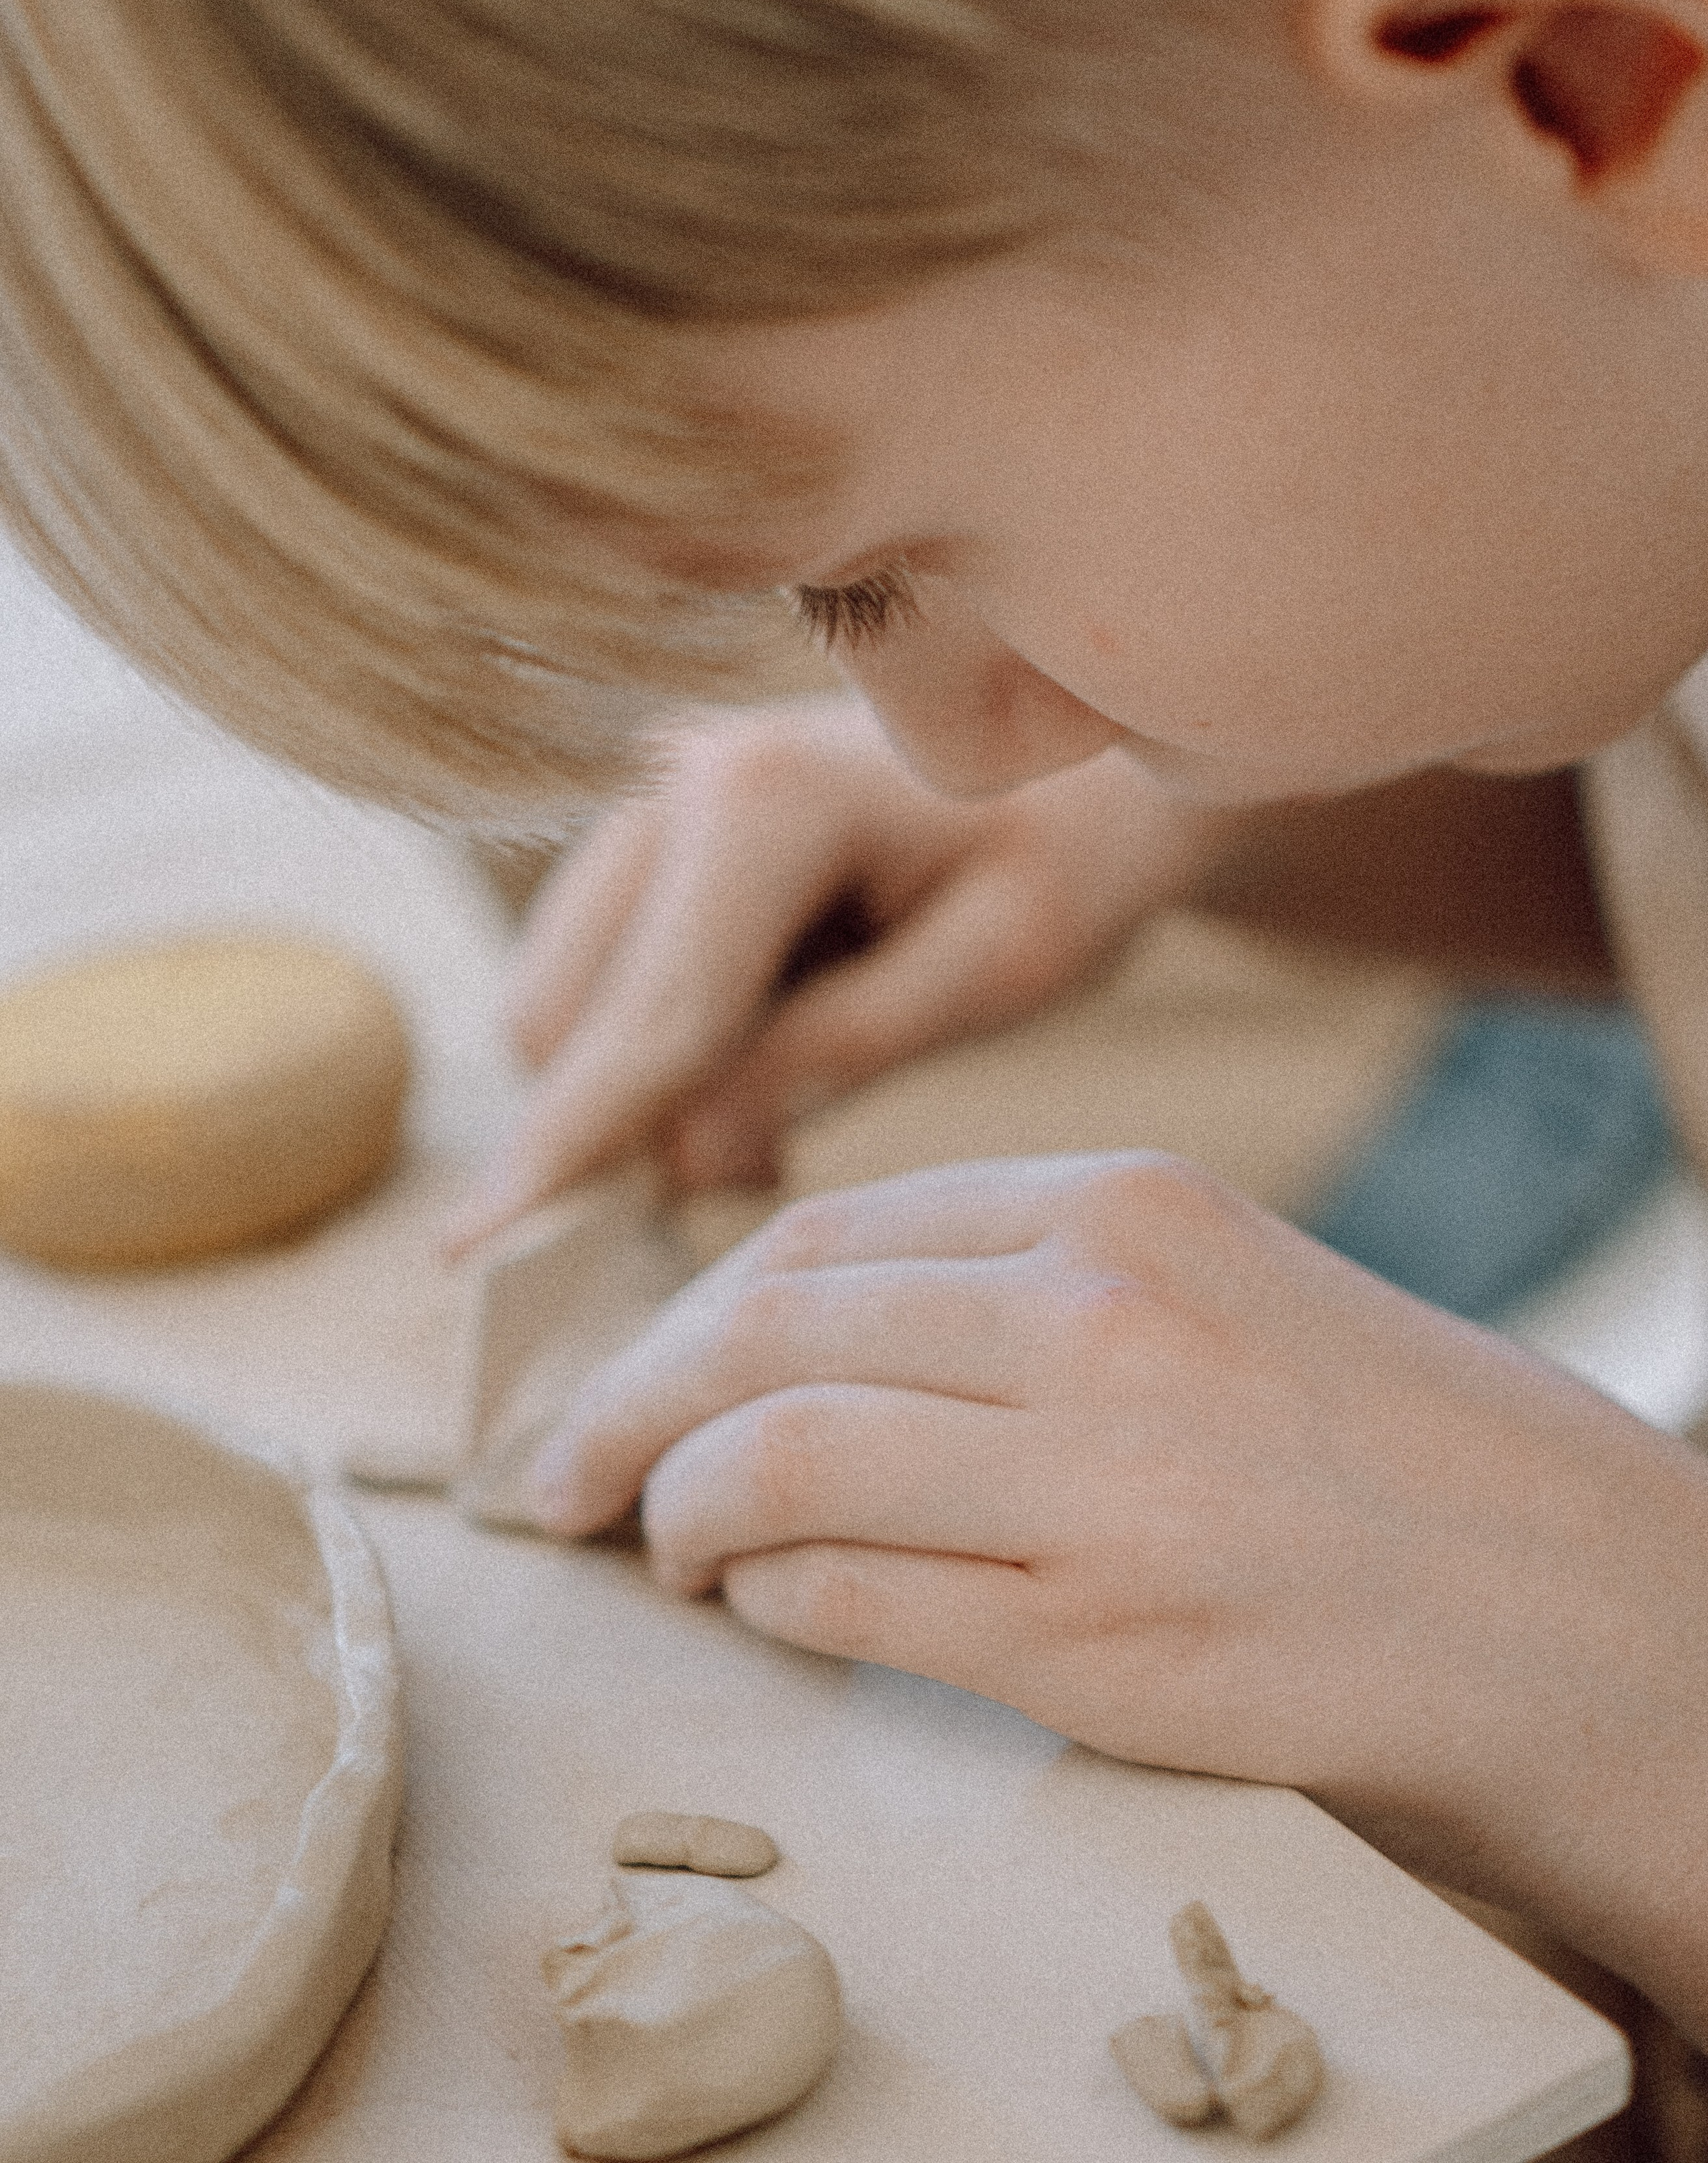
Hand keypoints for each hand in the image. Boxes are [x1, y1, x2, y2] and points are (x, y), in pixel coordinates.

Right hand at [449, 696, 1232, 1247]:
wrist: (1093, 747)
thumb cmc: (1073, 853)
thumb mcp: (1000, 968)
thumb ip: (845, 1050)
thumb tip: (682, 1159)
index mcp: (764, 799)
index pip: (646, 1022)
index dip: (570, 1152)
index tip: (480, 1264)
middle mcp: (673, 775)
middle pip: (561, 1016)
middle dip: (619, 1133)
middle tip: (764, 1177)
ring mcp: (646, 795)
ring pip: (560, 1004)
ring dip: (637, 1096)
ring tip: (788, 1110)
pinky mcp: (645, 834)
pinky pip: (596, 981)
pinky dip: (651, 1053)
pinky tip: (767, 1053)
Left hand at [531, 1151, 1707, 2034]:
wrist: (1571, 1606)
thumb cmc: (1379, 1441)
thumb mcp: (1208, 1282)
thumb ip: (1018, 1284)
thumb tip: (801, 1333)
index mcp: (1121, 1206)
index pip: (825, 1235)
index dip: (685, 1311)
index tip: (629, 1369)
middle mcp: (1097, 1319)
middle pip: (765, 1327)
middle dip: (627, 1401)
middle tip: (564, 1469)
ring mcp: (1095, 1481)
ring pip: (780, 1457)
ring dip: (676, 1508)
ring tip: (656, 1544)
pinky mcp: (1096, 1642)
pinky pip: (851, 1597)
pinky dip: (770, 1597)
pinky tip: (763, 1604)